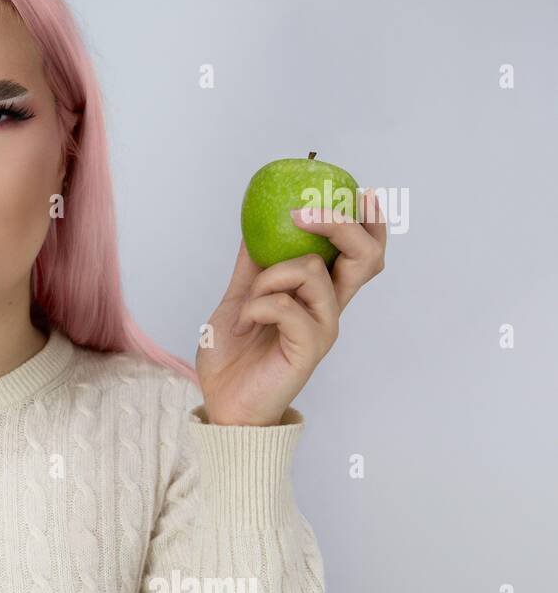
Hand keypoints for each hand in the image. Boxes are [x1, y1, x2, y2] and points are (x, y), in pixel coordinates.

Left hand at [196, 189, 386, 424]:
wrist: (222, 401)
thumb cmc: (234, 356)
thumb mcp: (240, 299)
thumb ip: (253, 266)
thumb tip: (255, 224)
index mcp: (320, 295)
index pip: (363, 255)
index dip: (371, 223)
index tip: (362, 191)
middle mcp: (330, 310)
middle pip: (366, 257)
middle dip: (340, 223)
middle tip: (304, 213)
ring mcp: (323, 329)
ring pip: (313, 271)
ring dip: (270, 276)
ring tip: (249, 303)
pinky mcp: (309, 349)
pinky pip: (287, 306)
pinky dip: (259, 305)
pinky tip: (247, 324)